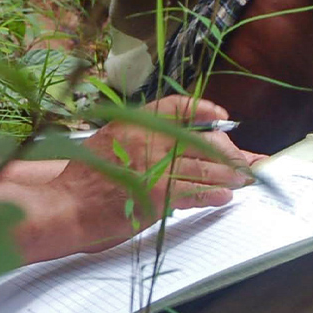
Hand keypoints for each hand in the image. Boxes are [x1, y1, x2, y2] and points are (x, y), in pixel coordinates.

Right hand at [51, 95, 256, 251]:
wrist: (68, 205)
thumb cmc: (86, 177)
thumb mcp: (110, 140)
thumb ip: (140, 136)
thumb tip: (178, 141)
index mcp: (133, 122)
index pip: (177, 107)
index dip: (203, 110)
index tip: (222, 118)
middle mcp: (146, 140)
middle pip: (199, 142)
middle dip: (227, 153)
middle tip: (244, 160)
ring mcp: (153, 168)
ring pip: (202, 169)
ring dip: (227, 175)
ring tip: (243, 178)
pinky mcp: (157, 196)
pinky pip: (194, 193)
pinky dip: (212, 195)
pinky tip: (224, 196)